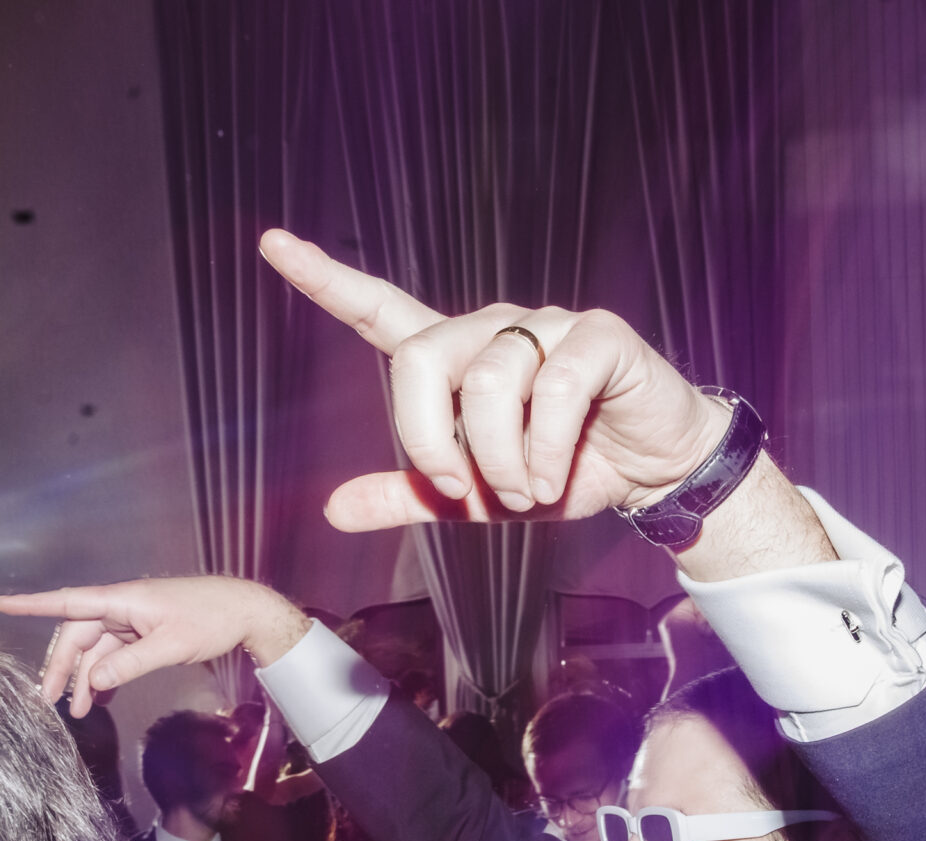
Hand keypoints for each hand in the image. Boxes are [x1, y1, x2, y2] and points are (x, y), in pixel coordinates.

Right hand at [0, 577, 308, 715]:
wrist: (245, 610)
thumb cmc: (211, 619)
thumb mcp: (170, 645)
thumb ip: (129, 664)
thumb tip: (94, 681)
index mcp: (122, 600)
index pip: (67, 602)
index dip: (32, 604)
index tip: (0, 603)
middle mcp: (121, 606)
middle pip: (77, 634)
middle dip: (61, 667)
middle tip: (48, 700)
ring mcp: (133, 619)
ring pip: (95, 648)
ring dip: (86, 677)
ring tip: (80, 710)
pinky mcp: (145, 631)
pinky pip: (115, 653)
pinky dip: (107, 674)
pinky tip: (104, 698)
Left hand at [256, 228, 725, 526]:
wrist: (653, 475)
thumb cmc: (563, 473)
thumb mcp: (477, 499)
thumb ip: (412, 496)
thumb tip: (333, 510)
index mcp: (458, 359)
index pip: (381, 311)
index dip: (326, 279)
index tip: (272, 245)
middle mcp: (495, 330)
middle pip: (421, 359)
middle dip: (429, 440)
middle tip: (464, 490)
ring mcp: (547, 326)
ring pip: (486, 383)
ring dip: (500, 459)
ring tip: (528, 491)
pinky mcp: (598, 336)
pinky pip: (551, 390)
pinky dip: (545, 451)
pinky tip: (555, 477)